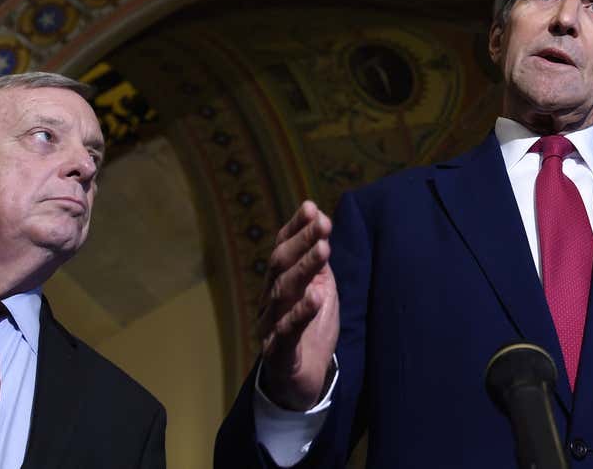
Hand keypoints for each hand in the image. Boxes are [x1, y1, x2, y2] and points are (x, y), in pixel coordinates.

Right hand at [256, 201, 339, 410]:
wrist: (300, 384)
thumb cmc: (310, 333)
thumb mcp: (320, 291)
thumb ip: (318, 263)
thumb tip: (321, 221)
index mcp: (279, 285)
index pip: (282, 250)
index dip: (295, 228)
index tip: (312, 207)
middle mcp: (269, 302)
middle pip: (280, 266)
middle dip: (301, 242)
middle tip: (323, 223)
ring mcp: (271, 327)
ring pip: (283, 294)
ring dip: (303, 269)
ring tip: (323, 249)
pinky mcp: (279, 354)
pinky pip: (287, 333)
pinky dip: (300, 314)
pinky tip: (315, 298)